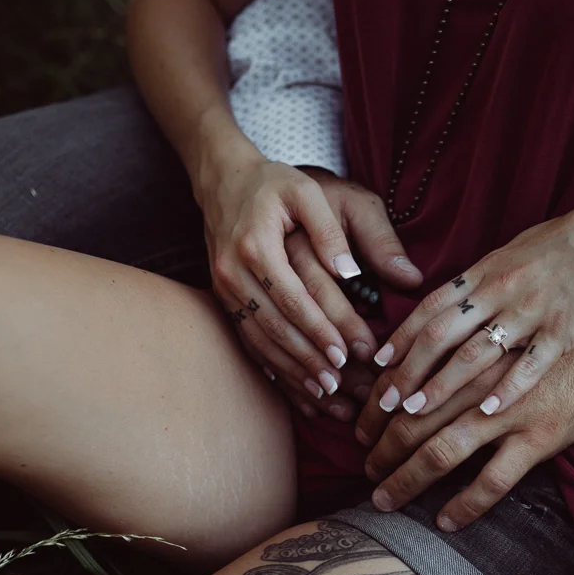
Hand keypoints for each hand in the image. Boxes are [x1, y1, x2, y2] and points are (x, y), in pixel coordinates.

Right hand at [194, 137, 365, 395]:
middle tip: (340, 387)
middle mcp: (233, 272)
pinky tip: (293, 384)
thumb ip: (330, 231)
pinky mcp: (223, 298)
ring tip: (323, 394)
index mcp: (257, 246)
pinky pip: (247, 339)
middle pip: (275, 327)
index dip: (320, 329)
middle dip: (308, 360)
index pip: (293, 298)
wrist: (223, 180)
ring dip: (291, 371)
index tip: (348, 355)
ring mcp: (223, 288)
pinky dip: (271, 365)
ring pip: (259, 340)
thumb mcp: (306, 191)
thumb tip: (351, 272)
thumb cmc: (274, 184)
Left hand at [358, 339, 573, 530]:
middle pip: (412, 421)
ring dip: (406, 479)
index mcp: (464, 356)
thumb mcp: (496, 338)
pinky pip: (493, 480)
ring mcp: (508, 413)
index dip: (375, 413)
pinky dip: (465, 504)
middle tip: (364, 471)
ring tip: (384, 499)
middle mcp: (478, 384)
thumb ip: (457, 356)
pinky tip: (444, 521)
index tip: (358, 432)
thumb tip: (412, 379)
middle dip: (380, 451)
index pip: (405, 387)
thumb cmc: (544, 345)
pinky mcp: (539, 438)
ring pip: (442, 450)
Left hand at [369, 189, 573, 421]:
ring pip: (475, 353)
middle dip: (408, 372)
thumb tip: (449, 300)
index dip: (401, 337)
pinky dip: (506, 389)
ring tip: (415, 413)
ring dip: (441, 385)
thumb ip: (482, 280)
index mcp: (485, 272)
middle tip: (383, 404)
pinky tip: (486, 412)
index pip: (430, 308)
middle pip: (441, 336)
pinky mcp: (563, 331)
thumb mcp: (514, 252)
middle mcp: (499, 291)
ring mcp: (530, 312)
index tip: (376, 364)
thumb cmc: (568, 243)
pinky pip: (530, 364)